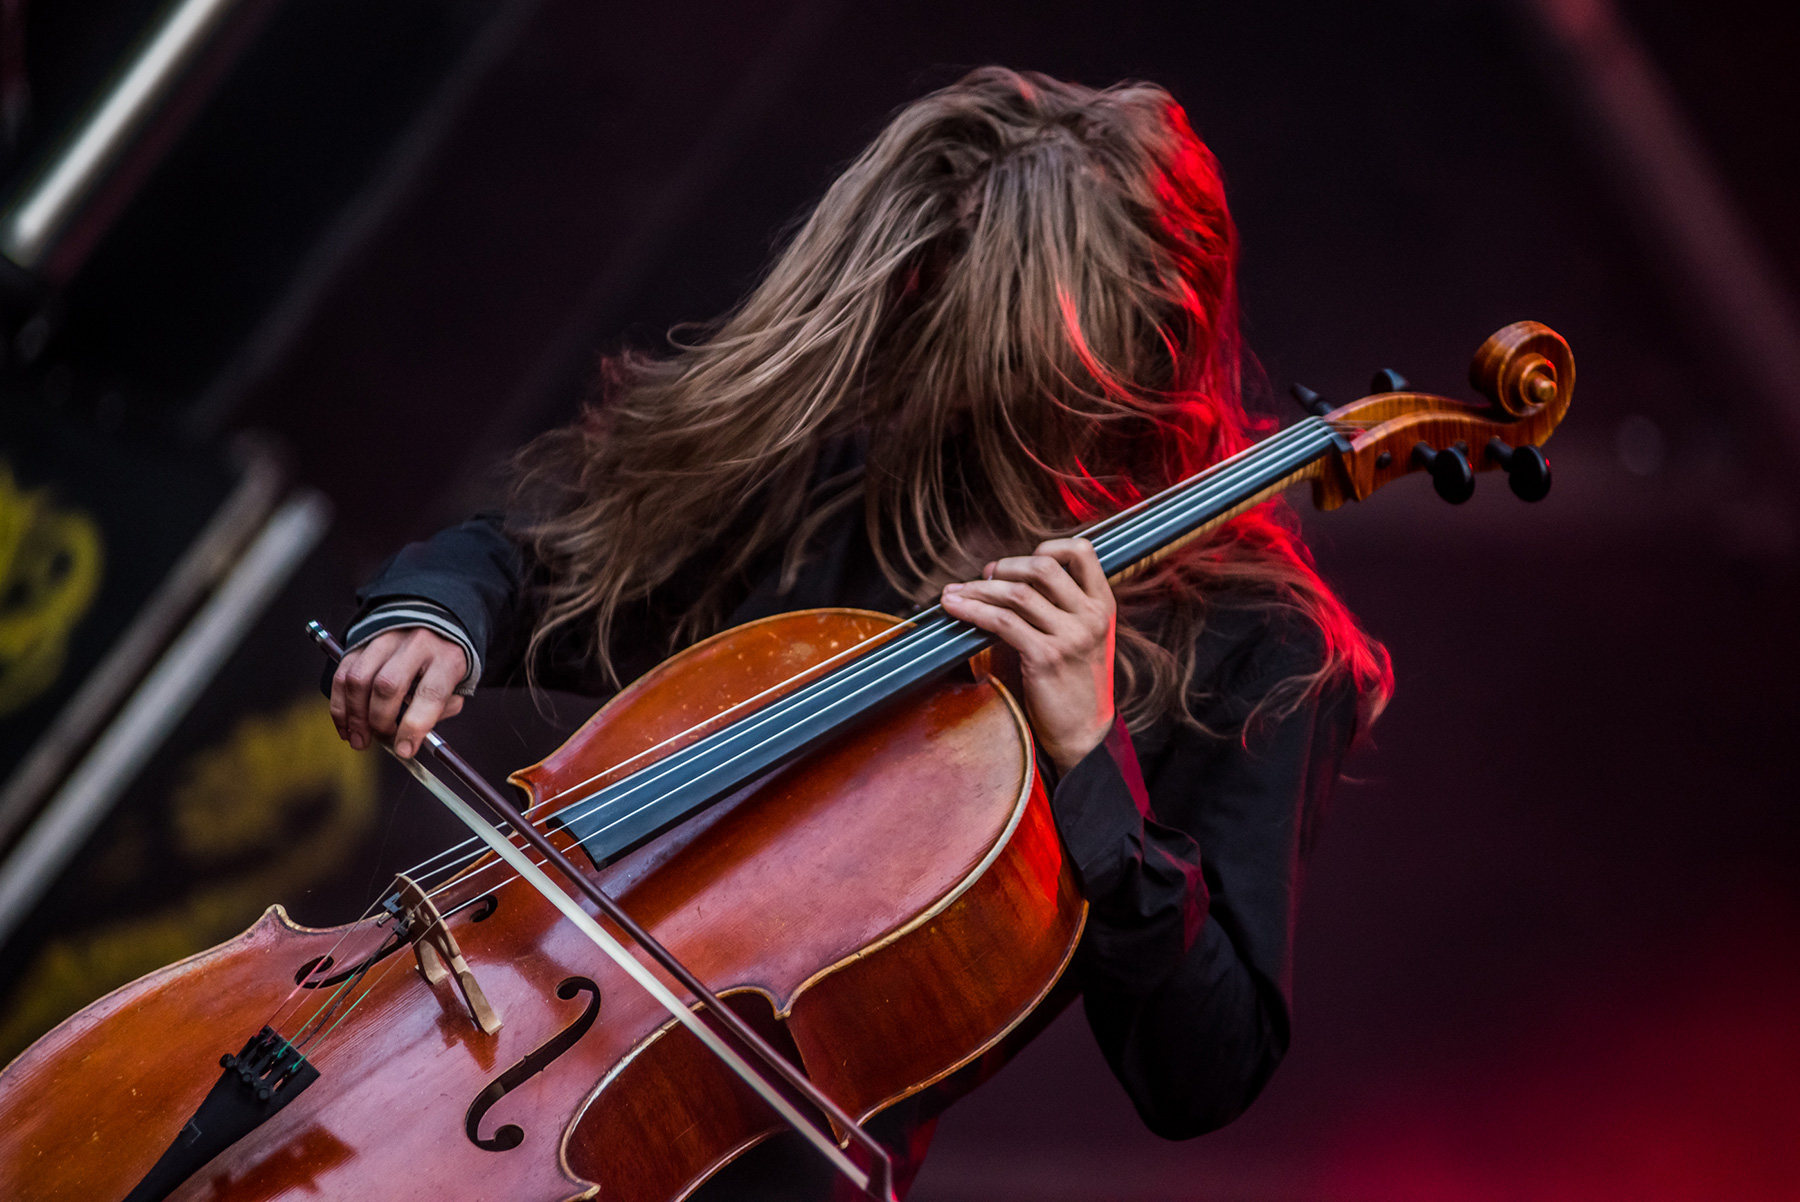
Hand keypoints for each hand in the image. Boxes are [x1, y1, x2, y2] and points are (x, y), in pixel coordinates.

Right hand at [330, 627, 467, 757]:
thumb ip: (438, 712)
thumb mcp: (457, 686)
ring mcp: (386, 639)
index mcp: (447, 657)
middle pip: (388, 686)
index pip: (430, 694)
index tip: (403, 750)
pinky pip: (343, 674)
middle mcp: (416, 644)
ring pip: (359, 679)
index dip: (414, 727)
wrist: (433, 622)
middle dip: (379, 721)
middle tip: (381, 739)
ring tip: (359, 739)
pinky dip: (340, 706)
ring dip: (354, 716)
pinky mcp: (362, 641)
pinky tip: (346, 726)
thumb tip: (409, 739)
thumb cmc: (444, 664)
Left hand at [939, 537, 1115, 774]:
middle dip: (1004, 567)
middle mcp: (1090, 616)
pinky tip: (956, 608)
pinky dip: (972, 610)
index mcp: (1102, 604)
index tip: (1019, 565)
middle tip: (982, 579)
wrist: (1083, 732)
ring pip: (1016, 592)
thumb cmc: (1074, 682)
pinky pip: (1001, 621)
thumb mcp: (1082, 636)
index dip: (1046, 547)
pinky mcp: (1046, 657)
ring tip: (955, 593)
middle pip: (1042, 566)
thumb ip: (1058, 605)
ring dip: (977, 589)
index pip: (1081, 551)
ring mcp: (1070, 636)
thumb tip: (1004, 576)